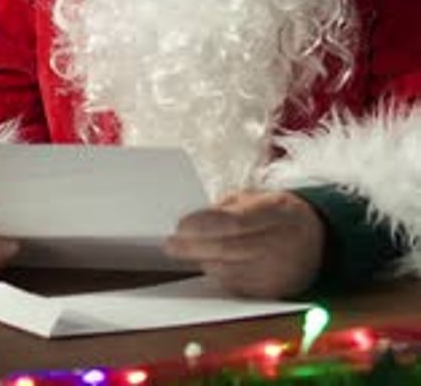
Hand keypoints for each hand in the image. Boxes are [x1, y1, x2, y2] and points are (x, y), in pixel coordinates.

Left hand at [166, 190, 325, 297]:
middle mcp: (280, 243)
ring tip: (186, 250)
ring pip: (229, 270)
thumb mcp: (262, 197)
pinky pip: (236, 285)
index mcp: (278, 211)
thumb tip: (197, 219)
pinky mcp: (272, 292)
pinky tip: (210, 262)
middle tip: (171, 244)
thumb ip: (230, 206)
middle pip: (228, 249)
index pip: (236, 222)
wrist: (318, 243)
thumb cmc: (281, 214)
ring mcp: (278, 271)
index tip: (181, 225)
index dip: (204, 225)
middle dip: (194, 247)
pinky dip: (218, 274)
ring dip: (203, 260)